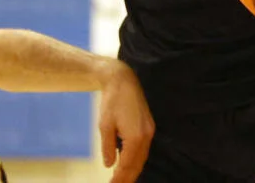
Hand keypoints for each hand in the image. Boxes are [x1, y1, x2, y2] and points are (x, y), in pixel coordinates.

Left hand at [97, 61, 154, 182]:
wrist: (123, 80)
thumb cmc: (111, 101)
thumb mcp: (104, 126)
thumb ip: (107, 147)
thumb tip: (109, 165)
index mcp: (135, 136)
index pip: (127, 164)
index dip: (120, 177)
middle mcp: (146, 136)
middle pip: (137, 164)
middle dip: (127, 177)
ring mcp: (149, 131)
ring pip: (142, 158)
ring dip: (133, 170)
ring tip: (122, 179)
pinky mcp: (149, 127)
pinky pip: (143, 149)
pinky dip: (136, 160)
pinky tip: (129, 164)